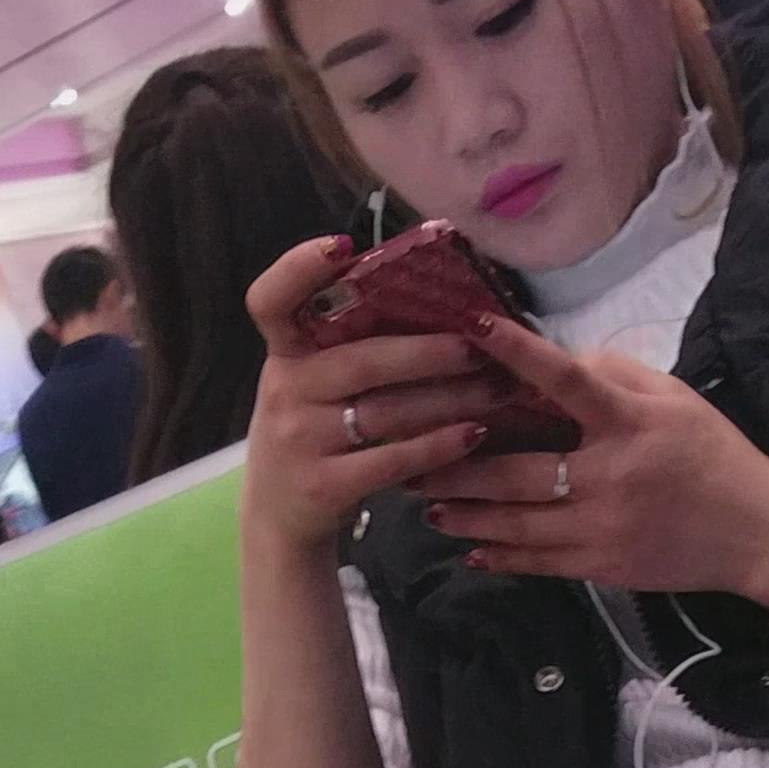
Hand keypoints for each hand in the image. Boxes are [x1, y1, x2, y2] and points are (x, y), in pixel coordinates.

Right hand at [241, 236, 504, 557]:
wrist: (278, 521)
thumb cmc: (312, 436)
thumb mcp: (310, 385)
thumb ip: (346, 347)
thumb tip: (434, 302)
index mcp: (283, 354)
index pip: (271, 300)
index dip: (299, 267)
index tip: (344, 246)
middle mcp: (285, 391)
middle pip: (363, 359)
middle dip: (430, 351)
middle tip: (481, 344)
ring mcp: (300, 440)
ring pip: (387, 411)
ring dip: (450, 398)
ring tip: (497, 389)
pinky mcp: (322, 486)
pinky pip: (392, 459)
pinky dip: (438, 447)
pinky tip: (475, 435)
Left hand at [422, 314, 768, 608]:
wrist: (757, 534)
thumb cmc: (713, 456)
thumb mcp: (674, 399)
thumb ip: (614, 376)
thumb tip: (557, 358)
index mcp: (630, 423)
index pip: (565, 380)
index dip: (516, 352)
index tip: (471, 326)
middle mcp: (610, 476)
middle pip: (517, 468)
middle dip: (458, 461)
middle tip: (409, 452)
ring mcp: (602, 528)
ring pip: (516, 521)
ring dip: (465, 512)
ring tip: (426, 503)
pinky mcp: (603, 567)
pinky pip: (538, 562)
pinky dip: (500, 555)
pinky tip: (470, 548)